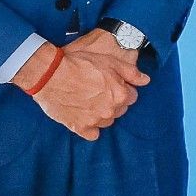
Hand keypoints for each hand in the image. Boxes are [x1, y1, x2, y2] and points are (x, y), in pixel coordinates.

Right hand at [15, 32, 149, 139]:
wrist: (50, 74)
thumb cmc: (79, 64)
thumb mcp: (109, 61)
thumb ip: (131, 73)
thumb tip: (146, 80)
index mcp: (120, 94)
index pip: (131, 97)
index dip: (122, 89)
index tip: (110, 84)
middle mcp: (110, 110)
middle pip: (120, 110)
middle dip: (113, 101)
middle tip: (98, 91)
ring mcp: (95, 120)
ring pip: (107, 121)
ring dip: (102, 114)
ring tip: (89, 101)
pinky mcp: (79, 127)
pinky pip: (92, 134)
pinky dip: (90, 128)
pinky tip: (84, 116)